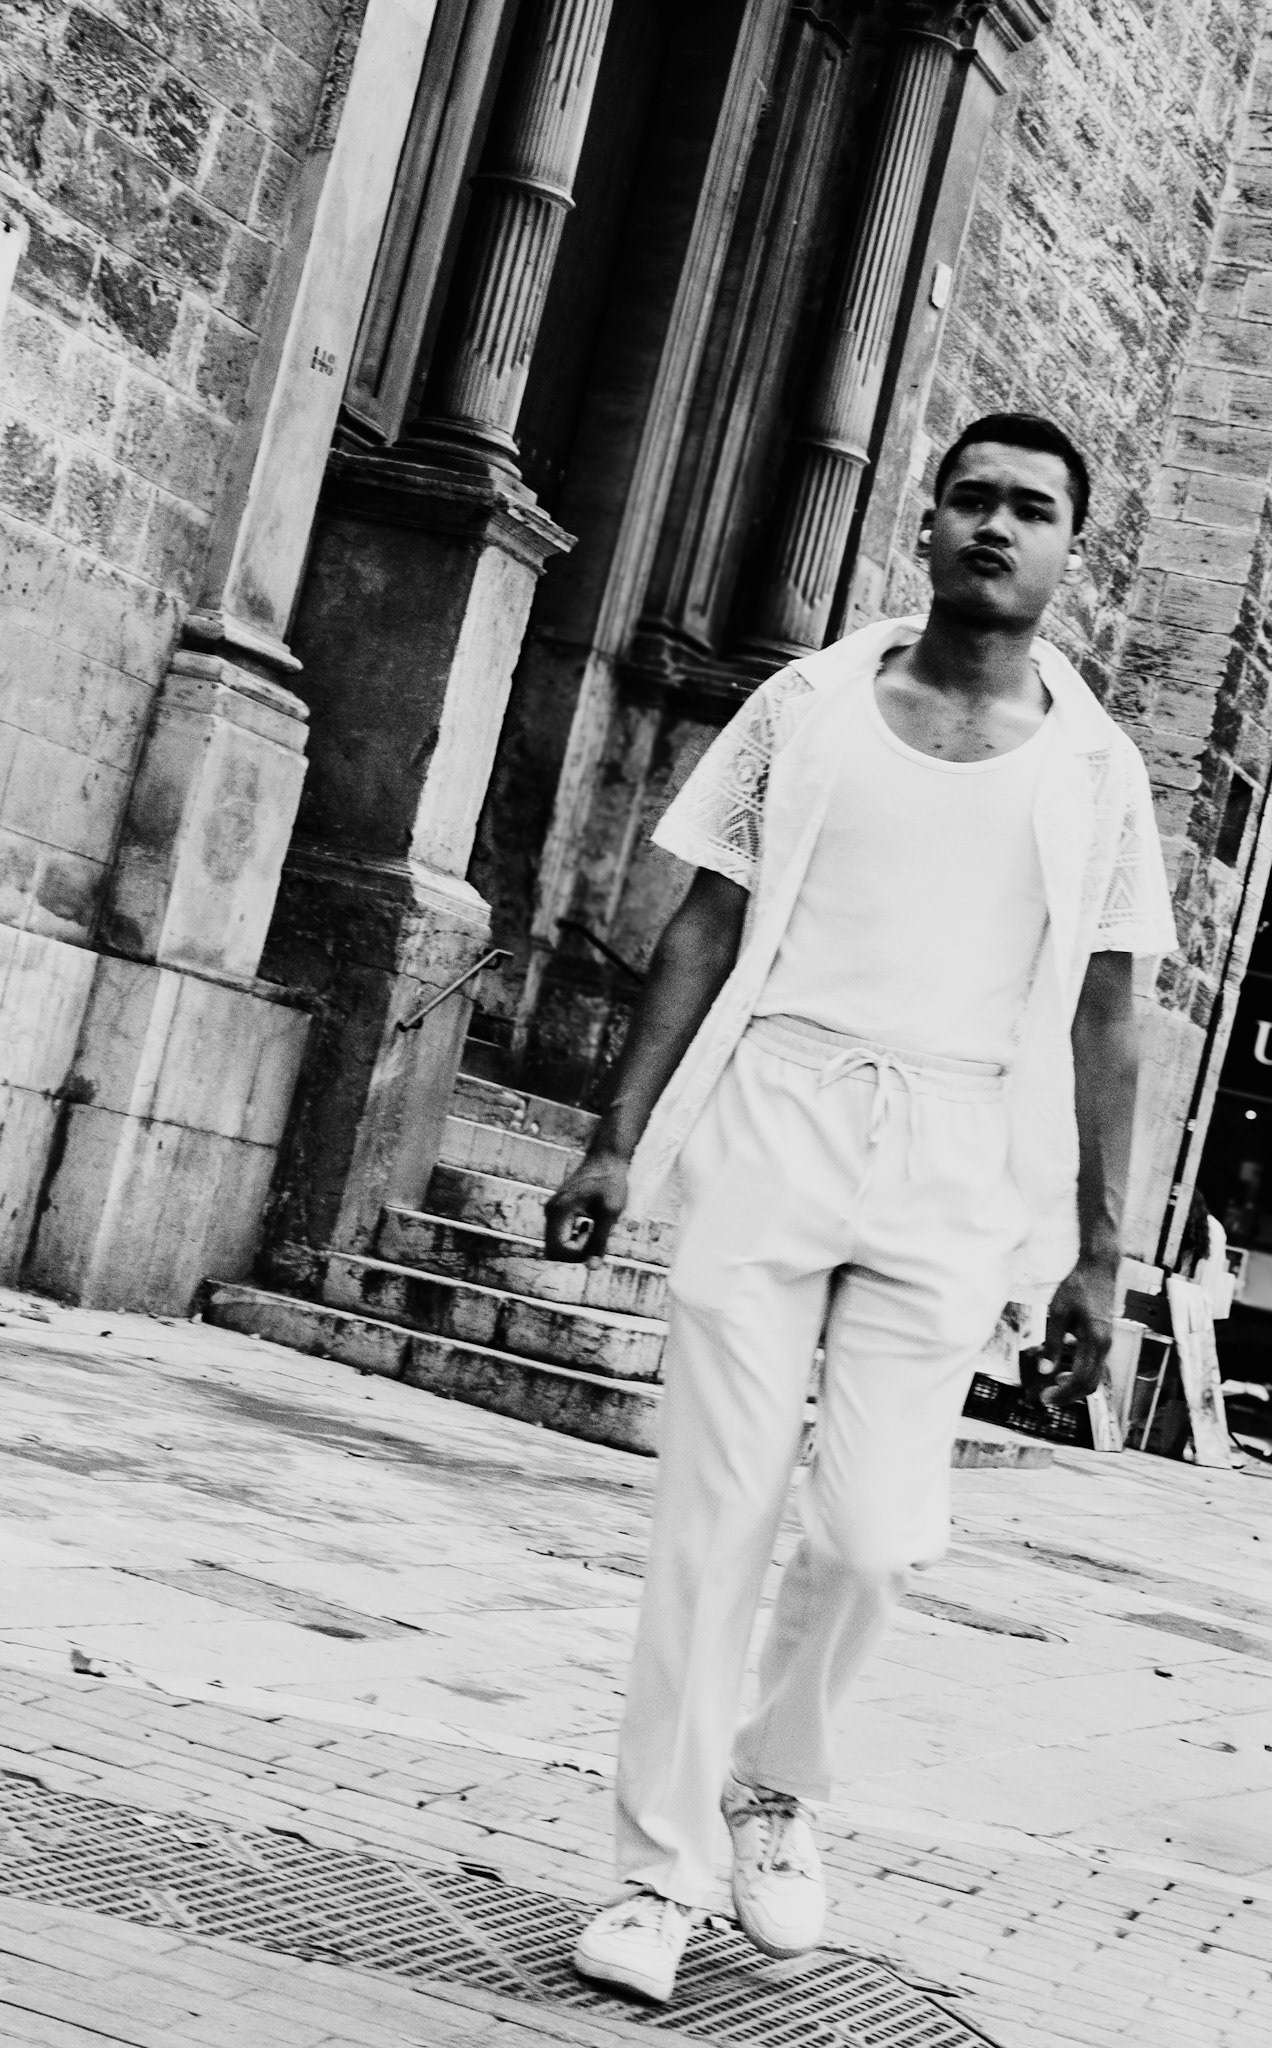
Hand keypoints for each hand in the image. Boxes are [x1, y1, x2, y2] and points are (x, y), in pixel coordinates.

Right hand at [544, 1151, 628, 1263]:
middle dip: (575, 1253)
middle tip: (595, 1236)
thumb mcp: (610, 1213)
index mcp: (559, 1211)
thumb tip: (592, 1268)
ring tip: (594, 1229)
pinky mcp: (558, 1212)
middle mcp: (550, 1212)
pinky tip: (589, 1225)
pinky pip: (561, 1236)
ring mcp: (552, 1212)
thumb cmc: (611, 1182)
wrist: (607, 1158)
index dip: (578, 1253)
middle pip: (553, 1252)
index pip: (557, 1250)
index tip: (596, 1236)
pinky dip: (575, 1239)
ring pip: (556, 1246)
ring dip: (576, 1246)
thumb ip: (600, 1241)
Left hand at [1040, 1257, 1116, 1407]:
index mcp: (1095, 1340)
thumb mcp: (1058, 1312)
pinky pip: (1094, 1366)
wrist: (1098, 1268)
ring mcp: (1107, 1343)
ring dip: (1074, 1387)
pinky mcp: (1104, 1339)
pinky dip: (1080, 1375)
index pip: (1081, 1379)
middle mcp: (1105, 1345)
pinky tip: (1062, 1371)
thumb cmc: (1077, 1286)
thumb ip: (1052, 1343)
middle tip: (1046, 1398)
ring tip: (1051, 1386)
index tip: (1045, 1398)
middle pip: (1090, 1384)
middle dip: (1068, 1396)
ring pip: (1094, 1377)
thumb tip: (1044, 1370)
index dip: (1062, 1393)